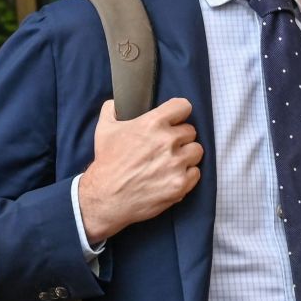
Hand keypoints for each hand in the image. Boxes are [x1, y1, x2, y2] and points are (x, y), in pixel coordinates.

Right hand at [78, 98, 202, 242]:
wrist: (106, 198)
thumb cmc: (106, 163)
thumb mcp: (104, 129)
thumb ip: (112, 109)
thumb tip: (118, 102)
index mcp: (153, 124)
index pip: (183, 107)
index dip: (178, 113)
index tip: (175, 120)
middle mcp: (168, 142)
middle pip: (190, 131)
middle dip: (179, 138)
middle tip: (166, 147)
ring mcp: (176, 164)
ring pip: (196, 151)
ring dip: (186, 155)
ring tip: (171, 162)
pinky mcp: (180, 184)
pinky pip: (196, 172)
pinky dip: (187, 174)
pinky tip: (172, 176)